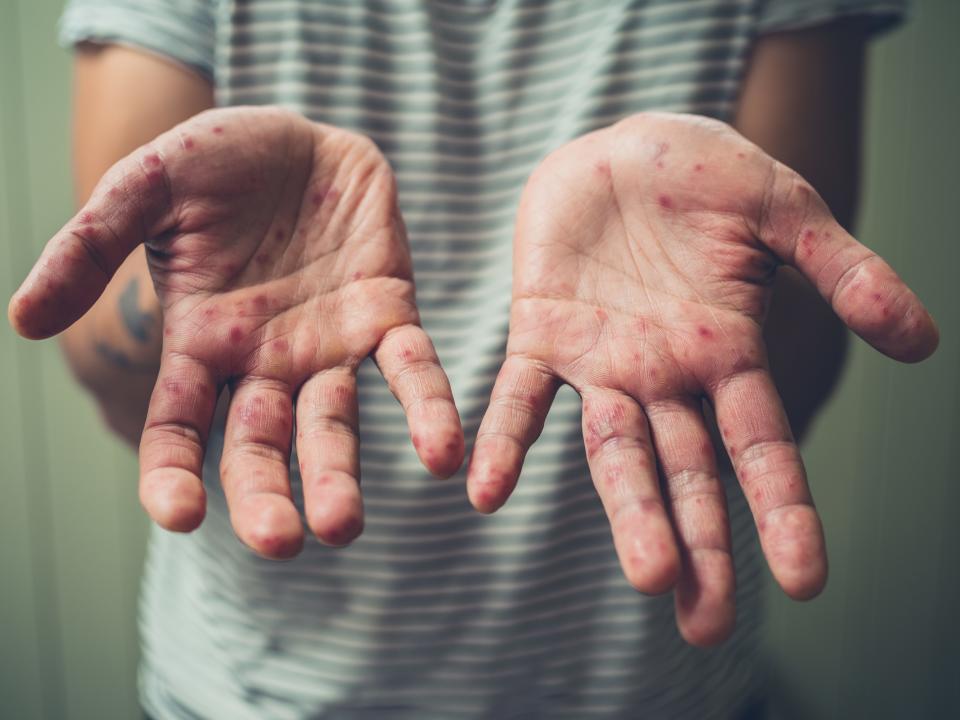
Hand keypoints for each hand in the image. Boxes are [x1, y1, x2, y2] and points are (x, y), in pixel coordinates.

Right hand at [9, 107, 463, 556]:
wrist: (304, 137)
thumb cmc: (218, 162)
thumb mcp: (145, 187)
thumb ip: (91, 245)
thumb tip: (22, 320)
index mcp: (200, 342)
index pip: (178, 427)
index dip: (173, 473)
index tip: (178, 516)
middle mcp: (265, 360)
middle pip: (261, 445)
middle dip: (268, 496)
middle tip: (282, 544)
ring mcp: (328, 345)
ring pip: (333, 424)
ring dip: (340, 475)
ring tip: (345, 526)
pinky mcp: (387, 315)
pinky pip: (411, 370)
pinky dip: (426, 409)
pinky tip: (442, 453)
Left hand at [466, 113, 937, 644]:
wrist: (619, 147)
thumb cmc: (705, 175)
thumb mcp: (783, 210)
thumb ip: (843, 271)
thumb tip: (921, 343)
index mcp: (727, 353)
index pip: (760, 446)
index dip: (781, 510)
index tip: (804, 581)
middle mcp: (664, 375)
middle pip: (685, 473)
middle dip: (697, 544)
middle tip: (701, 626)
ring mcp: (601, 361)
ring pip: (611, 451)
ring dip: (625, 510)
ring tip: (645, 575)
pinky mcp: (540, 332)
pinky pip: (519, 396)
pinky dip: (504, 441)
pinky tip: (485, 490)